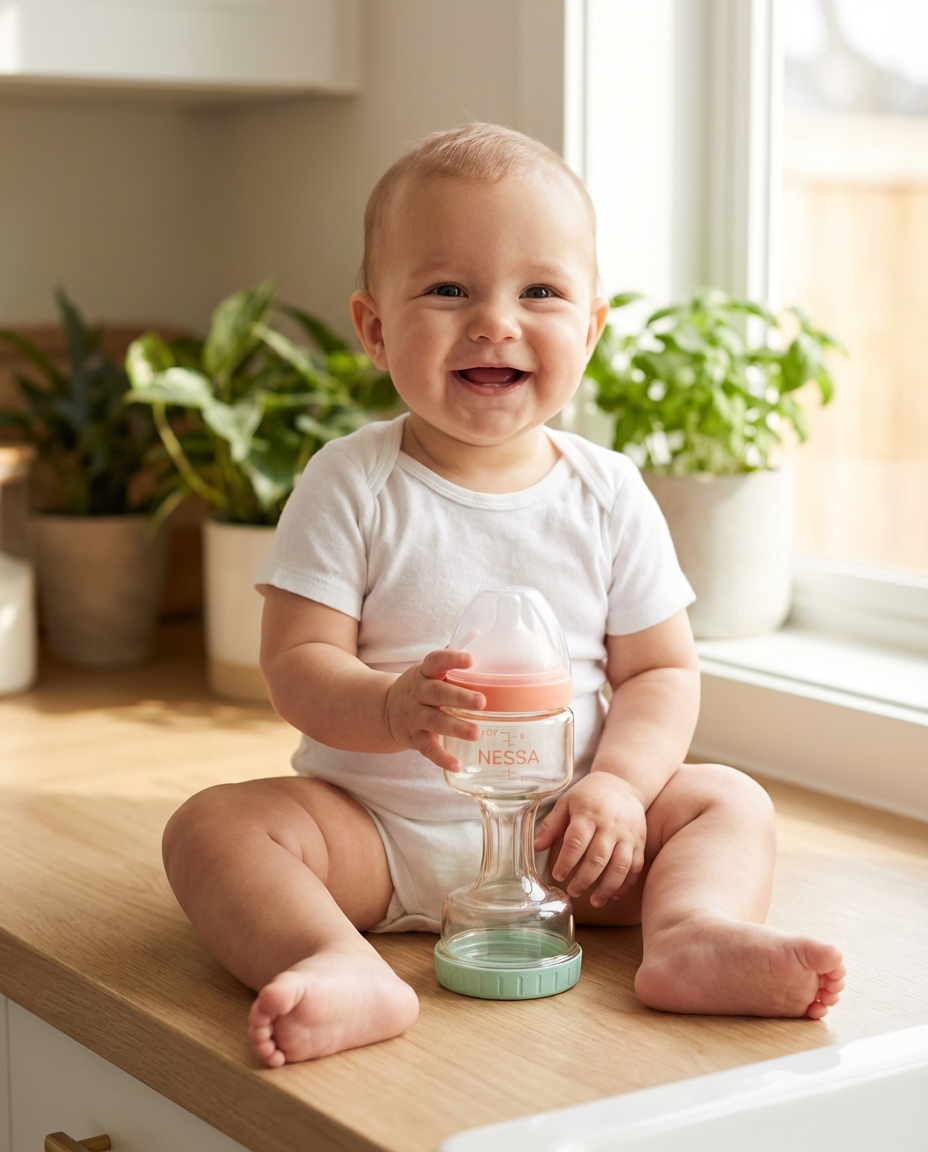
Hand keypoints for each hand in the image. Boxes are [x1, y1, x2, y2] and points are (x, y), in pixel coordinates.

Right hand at [384, 649, 484, 770]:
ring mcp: (414, 717)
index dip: (451, 659)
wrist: (383, 710)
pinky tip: (458, 765)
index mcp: (424, 673)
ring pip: (434, 722)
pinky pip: (427, 749)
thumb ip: (451, 655)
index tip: (470, 660)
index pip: (436, 661)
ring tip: (476, 733)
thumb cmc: (420, 686)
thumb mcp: (429, 668)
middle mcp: (418, 693)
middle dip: (459, 697)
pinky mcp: (413, 738)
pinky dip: (441, 758)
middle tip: (482, 701)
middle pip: (437, 693)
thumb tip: (479, 634)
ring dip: (455, 727)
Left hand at [534, 773, 646, 907]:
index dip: (566, 862)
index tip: (557, 875)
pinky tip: (614, 895)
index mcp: (588, 813)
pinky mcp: (639, 841)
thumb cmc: (589, 795)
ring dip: (607, 888)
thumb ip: (551, 825)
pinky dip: (626, 884)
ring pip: (620, 866)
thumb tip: (536, 847)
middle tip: (572, 892)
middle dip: (584, 880)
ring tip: (595, 902)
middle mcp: (610, 825)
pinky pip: (636, 866)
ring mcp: (627, 834)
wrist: (622, 783)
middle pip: (598, 858)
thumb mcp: (566, 802)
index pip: (576, 841)